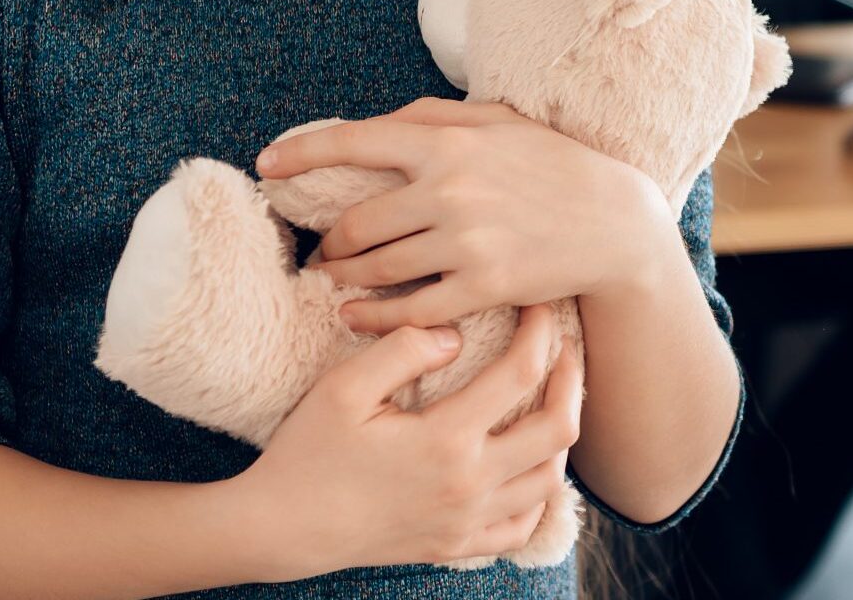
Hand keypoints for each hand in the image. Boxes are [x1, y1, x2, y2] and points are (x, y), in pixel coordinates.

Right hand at [229, 305, 584, 577]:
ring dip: (560, 435)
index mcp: (445, 439)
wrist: (281, 529)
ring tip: (551, 400)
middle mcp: (469, 485)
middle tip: (565, 348)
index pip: (521, 373)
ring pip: (550, 479)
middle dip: (572, 378)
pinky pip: (522, 526)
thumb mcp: (343, 387)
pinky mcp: (455, 545)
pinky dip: (538, 495)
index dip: (541, 331)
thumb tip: (455, 335)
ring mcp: (466, 522)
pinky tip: (528, 466)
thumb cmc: (306, 453)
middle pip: (558, 429)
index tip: (540, 306)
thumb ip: (403, 350)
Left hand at [257, 98, 682, 332]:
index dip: (301, 153)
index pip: (355, 142)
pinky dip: (373, 317)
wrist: (617, 223)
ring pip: (375, 268)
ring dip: (344, 279)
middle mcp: (449, 188)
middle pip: (356, 221)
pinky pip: (409, 308)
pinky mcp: (483, 286)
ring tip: (333, 282)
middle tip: (319, 251)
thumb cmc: (555, 165)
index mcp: (448, 141)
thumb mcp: (499, 121)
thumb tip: (377, 123)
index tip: (266, 165)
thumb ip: (435, 116)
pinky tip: (356, 317)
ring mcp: (465, 240)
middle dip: (329, 241)